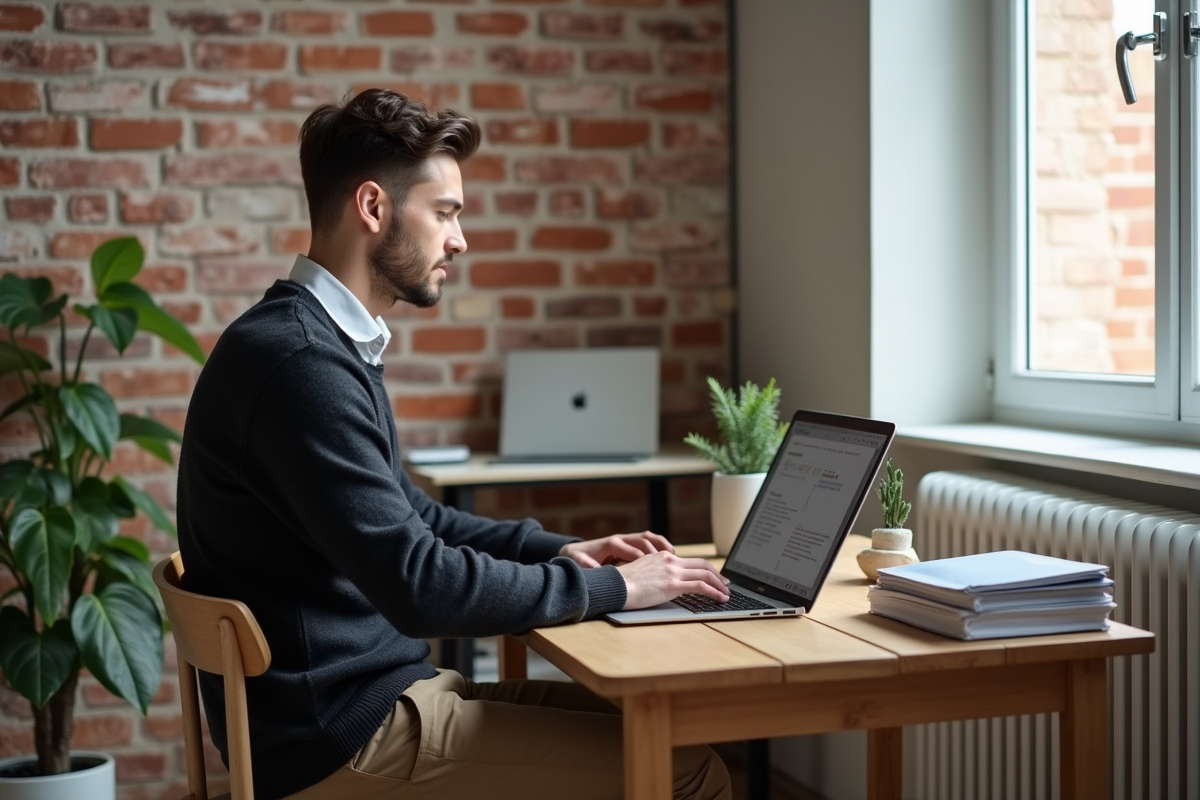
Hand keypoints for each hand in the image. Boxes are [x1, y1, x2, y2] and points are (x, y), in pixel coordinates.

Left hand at [558, 532, 673, 567]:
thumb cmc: (577, 560)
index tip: (653, 570)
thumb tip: (594, 571)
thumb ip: (587, 567)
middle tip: (669, 561)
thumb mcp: (579, 564)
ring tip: (674, 555)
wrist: (574, 553)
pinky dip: (659, 545)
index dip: (643, 560)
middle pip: (643, 540)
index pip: (631, 551)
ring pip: (648, 538)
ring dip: (661, 545)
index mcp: (611, 544)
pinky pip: (648, 541)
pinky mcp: (629, 543)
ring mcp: (626, 539)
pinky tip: (669, 554)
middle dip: (656, 551)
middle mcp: (620, 539)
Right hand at [615, 551, 729, 609]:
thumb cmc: (622, 584)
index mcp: (662, 557)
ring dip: (720, 585)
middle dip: (718, 575)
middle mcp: (670, 560)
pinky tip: (720, 598)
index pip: (690, 561)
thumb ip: (654, 574)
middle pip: (703, 564)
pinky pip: (701, 586)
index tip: (713, 577)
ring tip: (726, 594)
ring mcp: (672, 571)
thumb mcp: (641, 573)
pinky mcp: (673, 584)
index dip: (705, 569)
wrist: (613, 586)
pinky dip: (715, 592)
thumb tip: (661, 584)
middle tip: (726, 584)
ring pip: (706, 574)